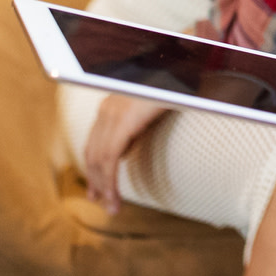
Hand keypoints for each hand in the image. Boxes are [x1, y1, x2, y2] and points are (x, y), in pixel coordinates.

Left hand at [82, 93, 169, 214]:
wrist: (183, 69)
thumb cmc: (173, 87)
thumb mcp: (151, 107)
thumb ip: (136, 124)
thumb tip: (128, 147)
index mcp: (111, 104)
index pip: (94, 143)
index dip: (93, 168)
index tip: (97, 188)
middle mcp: (108, 109)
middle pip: (92, 153)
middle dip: (95, 180)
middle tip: (100, 202)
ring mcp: (113, 114)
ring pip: (99, 160)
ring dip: (104, 187)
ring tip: (111, 206)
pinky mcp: (123, 122)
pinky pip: (110, 159)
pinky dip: (110, 182)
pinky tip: (114, 196)